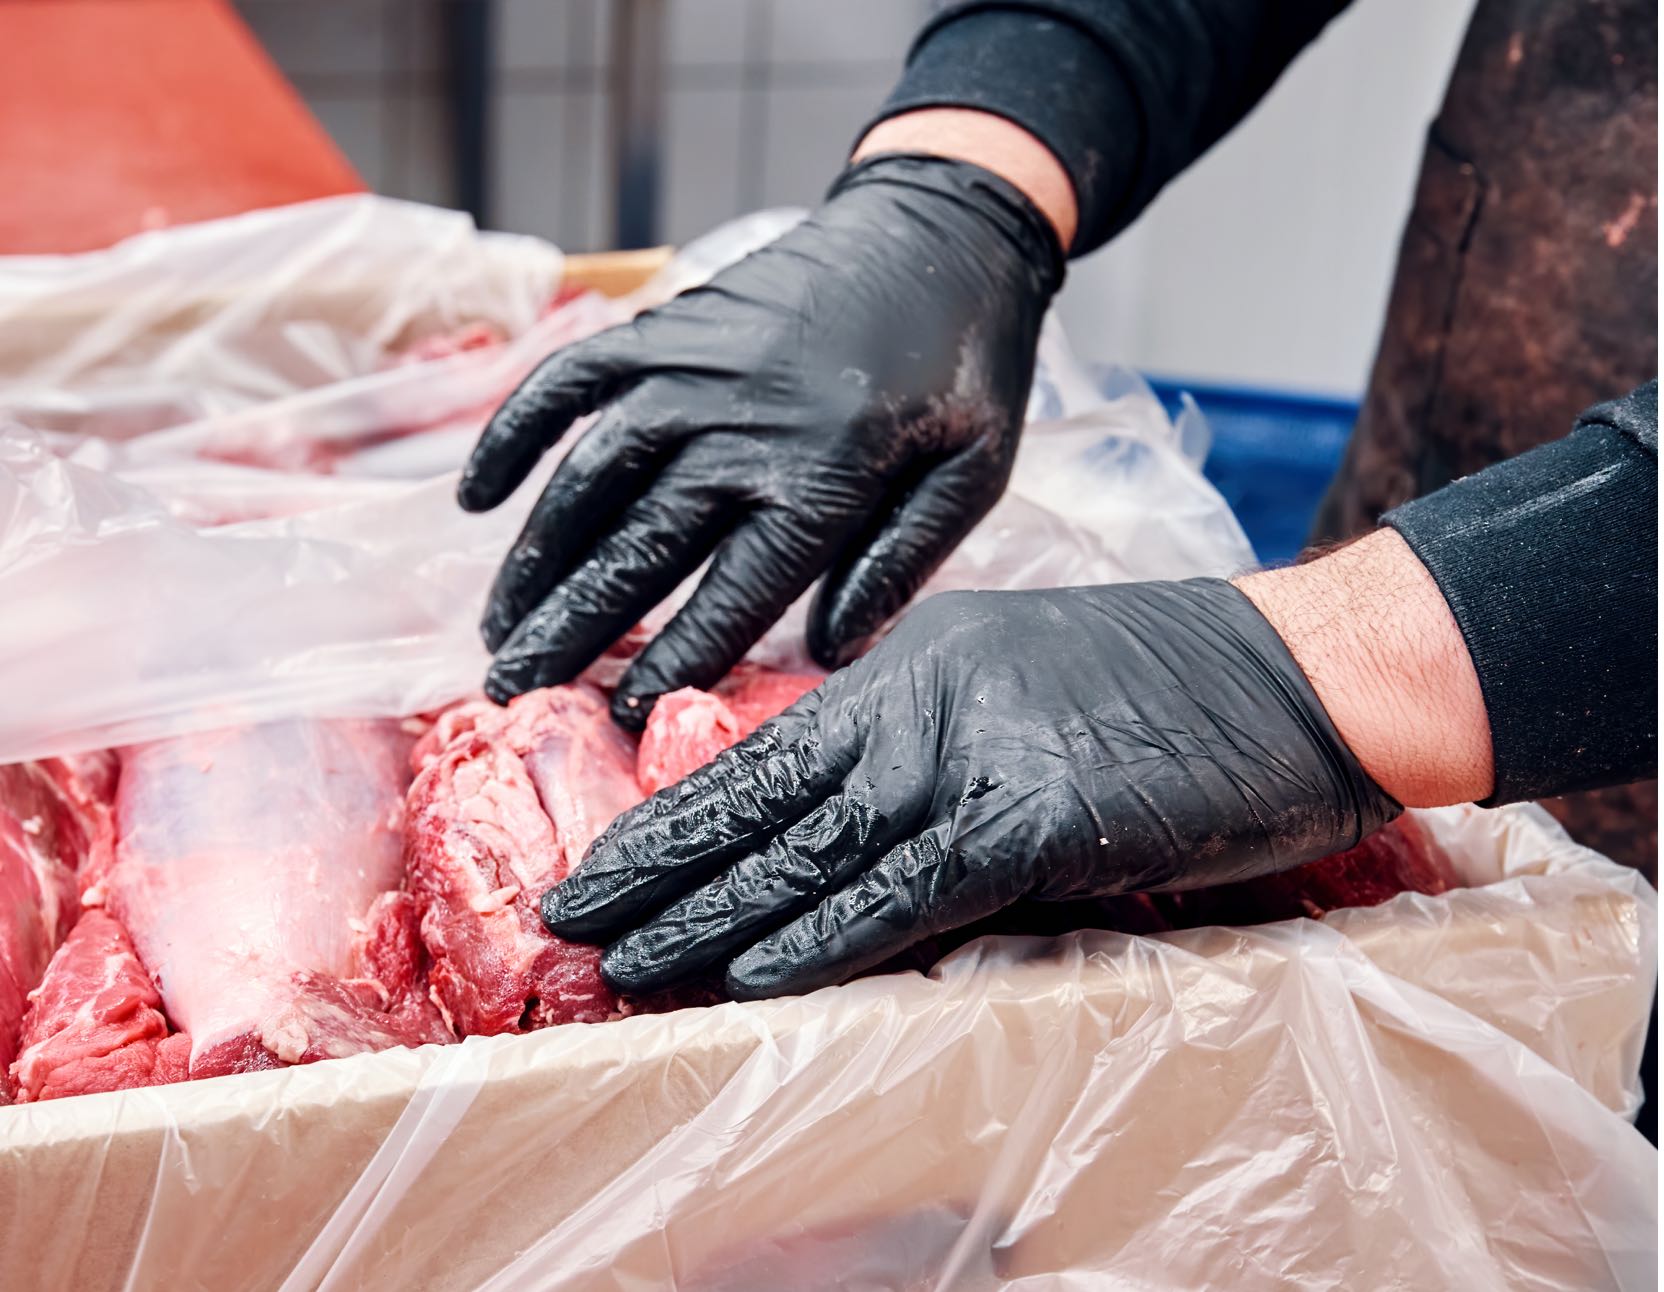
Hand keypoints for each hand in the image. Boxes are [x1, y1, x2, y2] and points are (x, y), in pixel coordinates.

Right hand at [459, 152, 1062, 726]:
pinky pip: (569, 379)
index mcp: (824, 476)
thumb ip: (903, 562)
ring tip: (500, 624)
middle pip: (638, 548)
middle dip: (570, 627)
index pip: (730, 594)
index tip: (619, 715)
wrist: (944, 225)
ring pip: (591, 477)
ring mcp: (693, 368)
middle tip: (513, 686)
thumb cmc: (967, 366)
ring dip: (535, 556)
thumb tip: (831, 650)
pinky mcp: (667, 324)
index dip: (671, 661)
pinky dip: (516, 433)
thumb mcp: (973, 474)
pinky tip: (477, 497)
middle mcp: (743, 427)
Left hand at [541, 578, 1401, 998]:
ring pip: (808, 852)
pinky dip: (819, 940)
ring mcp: (973, 758)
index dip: (680, 813)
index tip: (609, 860)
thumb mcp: (1022, 679)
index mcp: (912, 666)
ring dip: (709, 915)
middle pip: (760, 799)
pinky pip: (900, 895)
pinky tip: (747, 976)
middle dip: (656, 865)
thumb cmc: (1169, 684)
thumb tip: (854, 806)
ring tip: (624, 961)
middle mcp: (920, 703)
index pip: (766, 751)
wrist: (1299, 674)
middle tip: (565, 920)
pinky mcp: (1031, 820)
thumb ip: (931, 730)